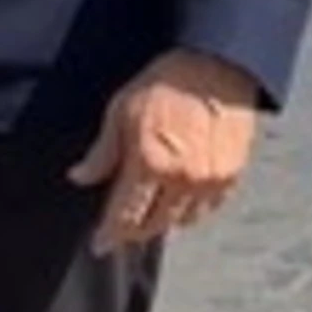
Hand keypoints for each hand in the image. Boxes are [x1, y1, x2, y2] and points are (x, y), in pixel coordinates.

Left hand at [68, 49, 260, 254]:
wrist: (215, 66)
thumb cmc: (164, 83)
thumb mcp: (120, 110)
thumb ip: (102, 152)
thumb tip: (79, 177)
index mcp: (150, 163)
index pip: (125, 214)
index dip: (110, 234)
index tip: (100, 245)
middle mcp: (182, 180)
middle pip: (154, 224)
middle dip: (134, 231)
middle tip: (121, 230)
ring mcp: (210, 182)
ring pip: (182, 221)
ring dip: (163, 223)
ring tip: (148, 217)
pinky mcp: (232, 177)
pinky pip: (208, 210)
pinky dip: (191, 213)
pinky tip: (179, 204)